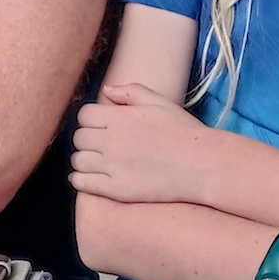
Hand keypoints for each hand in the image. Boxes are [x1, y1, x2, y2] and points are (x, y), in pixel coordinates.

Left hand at [70, 82, 211, 204]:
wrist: (201, 165)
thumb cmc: (183, 132)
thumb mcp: (159, 102)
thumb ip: (130, 92)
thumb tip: (106, 90)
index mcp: (119, 118)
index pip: (84, 115)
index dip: (91, 119)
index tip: (100, 125)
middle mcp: (111, 141)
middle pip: (78, 138)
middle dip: (87, 139)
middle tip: (100, 144)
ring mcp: (111, 167)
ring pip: (77, 160)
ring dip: (83, 159)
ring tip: (96, 162)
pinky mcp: (115, 189)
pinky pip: (81, 183)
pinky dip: (80, 179)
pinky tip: (91, 178)